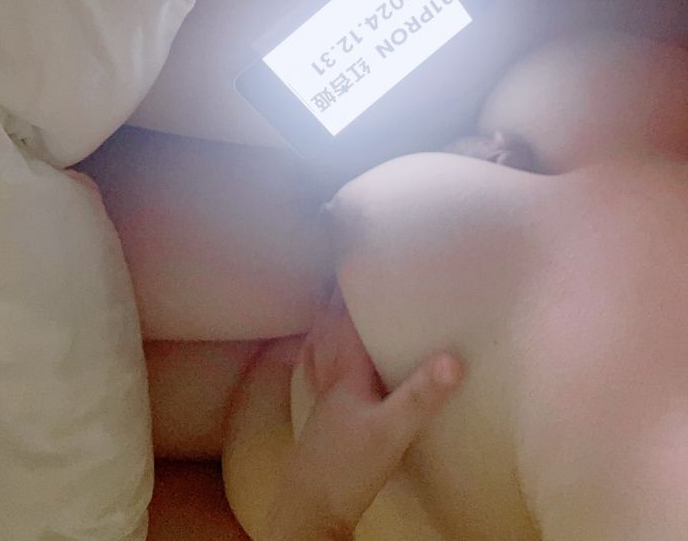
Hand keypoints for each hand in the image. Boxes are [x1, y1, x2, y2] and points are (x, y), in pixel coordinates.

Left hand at [265, 288, 462, 539]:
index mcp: (345, 370)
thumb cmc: (347, 467)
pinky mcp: (324, 419)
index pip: (344, 315)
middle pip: (329, 325)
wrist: (309, 512)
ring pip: (321, 346)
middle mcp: (331, 376)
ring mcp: (324, 398)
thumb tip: (454, 358)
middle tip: (350, 268)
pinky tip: (320, 355)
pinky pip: (320, 372)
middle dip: (338, 296)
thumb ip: (420, 395)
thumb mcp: (392, 431)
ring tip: (335, 298)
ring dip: (328, 320)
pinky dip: (320, 354)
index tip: (356, 250)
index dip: (348, 283)